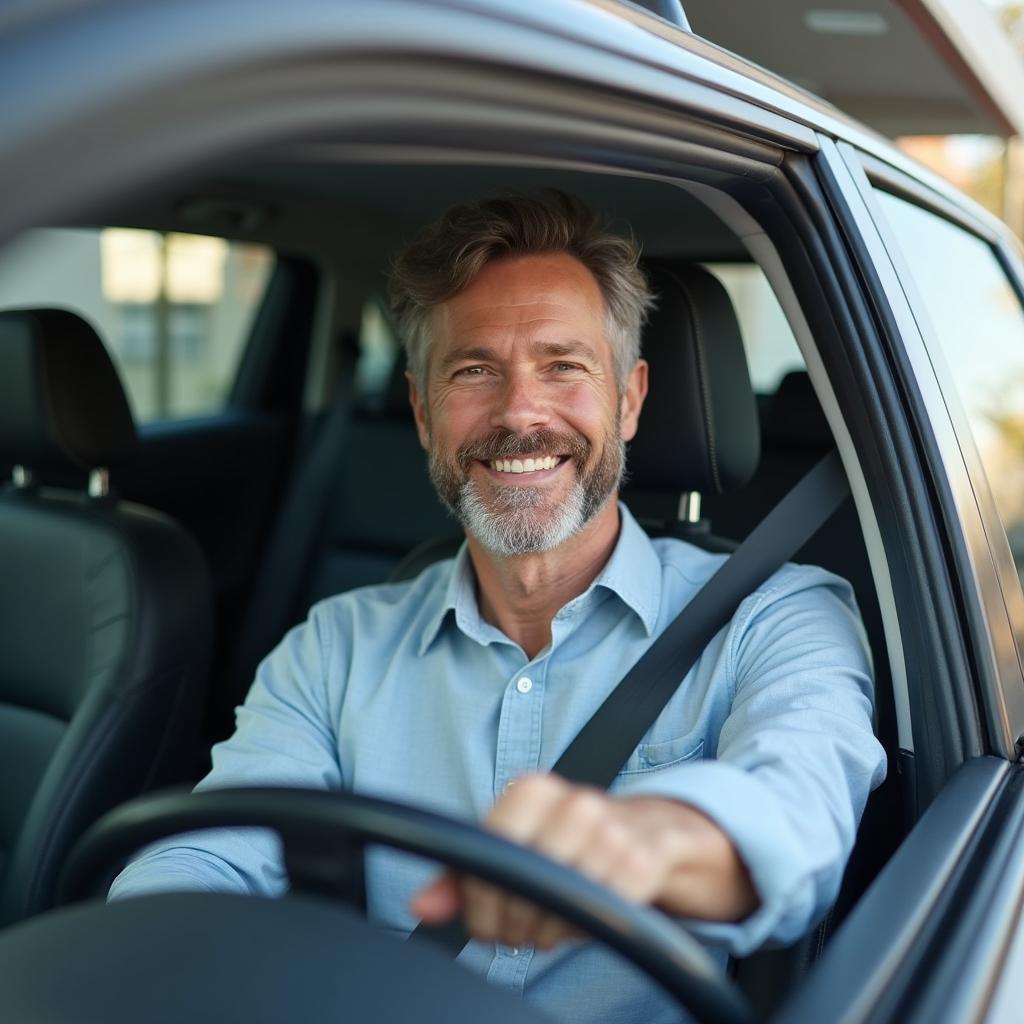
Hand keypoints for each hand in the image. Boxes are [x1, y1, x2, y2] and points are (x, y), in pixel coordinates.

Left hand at [410, 773, 756, 950]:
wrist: (658, 833)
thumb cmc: (575, 844)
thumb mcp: (518, 850)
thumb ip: (464, 874)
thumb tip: (420, 904)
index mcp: (534, 791)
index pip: (487, 849)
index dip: (479, 895)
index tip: (484, 918)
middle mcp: (574, 801)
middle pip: (521, 880)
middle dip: (511, 921)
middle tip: (517, 931)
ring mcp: (614, 828)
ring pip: (561, 899)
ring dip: (549, 929)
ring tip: (550, 926)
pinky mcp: (648, 859)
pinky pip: (605, 909)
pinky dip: (589, 927)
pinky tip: (587, 920)